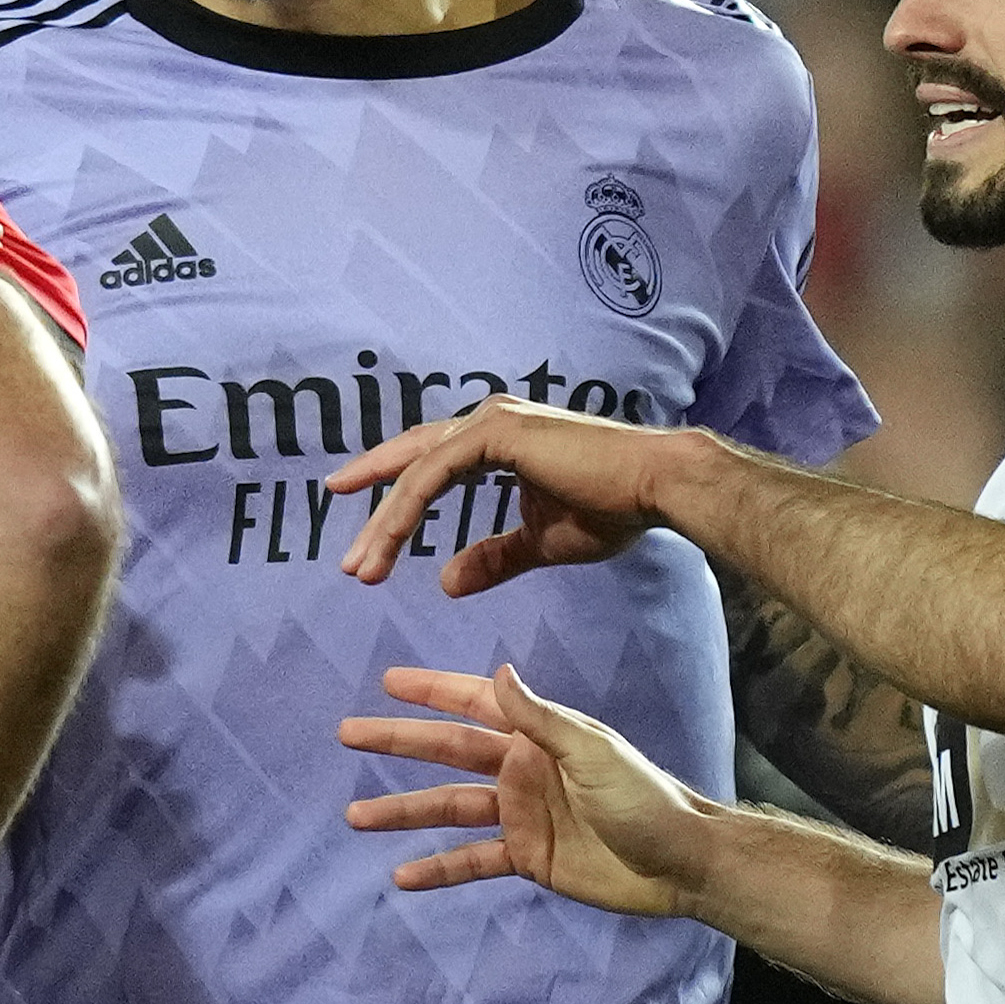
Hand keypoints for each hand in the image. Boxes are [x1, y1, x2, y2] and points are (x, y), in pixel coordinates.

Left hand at [330, 394, 693, 595]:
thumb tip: (446, 583)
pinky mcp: (496, 433)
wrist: (656, 491)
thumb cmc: (612, 510)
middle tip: (348, 557)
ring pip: (416, 474)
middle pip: (411, 462)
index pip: (429, 462)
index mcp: (499, 438)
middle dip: (373, 509)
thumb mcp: (539, 543)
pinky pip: (433, 476)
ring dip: (384, 524)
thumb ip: (493, 558)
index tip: (359, 524)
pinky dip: (406, 512)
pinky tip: (389, 544)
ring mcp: (490, 421)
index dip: (392, 489)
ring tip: (360, 569)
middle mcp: (489, 420)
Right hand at [335, 663, 710, 915]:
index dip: (432, 691)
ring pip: (448, 809)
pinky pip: (470, 861)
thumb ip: (540, 718)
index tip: (388, 682)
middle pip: (446, 754)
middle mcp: (521, 771)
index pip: (475, 705)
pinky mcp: (525, 857)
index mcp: (538, 738)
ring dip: (402, 812)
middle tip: (348, 734)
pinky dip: (438, 869)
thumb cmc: (645, 799)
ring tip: (355, 817)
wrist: (680, 863)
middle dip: (398, 742)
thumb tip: (500, 673)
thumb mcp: (592, 752)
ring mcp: (519, 815)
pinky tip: (402, 876)